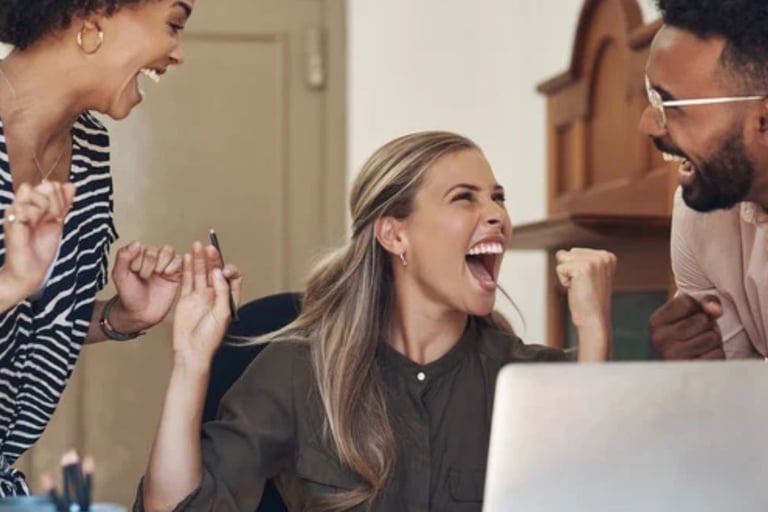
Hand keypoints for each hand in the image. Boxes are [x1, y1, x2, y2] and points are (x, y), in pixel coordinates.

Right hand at [1, 181, 74, 297]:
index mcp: (31, 203)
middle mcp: (21, 203)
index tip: (58, 216)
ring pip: (34, 192)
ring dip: (46, 210)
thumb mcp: (57, 222)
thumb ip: (63, 203)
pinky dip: (35, 217)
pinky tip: (32, 227)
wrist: (31, 271)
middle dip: (57, 203)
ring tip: (42, 224)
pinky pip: (26, 206)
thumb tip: (71, 184)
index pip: (51, 185)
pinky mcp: (11, 220)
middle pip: (46, 186)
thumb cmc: (41, 248)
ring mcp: (14, 210)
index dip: (61, 198)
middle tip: (53, 220)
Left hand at [110, 242, 182, 331]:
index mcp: (139, 256)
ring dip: (163, 264)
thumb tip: (136, 243)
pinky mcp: (176, 274)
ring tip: (158, 275)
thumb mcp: (120, 275)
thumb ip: (123, 257)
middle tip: (145, 277)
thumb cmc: (129, 296)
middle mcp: (153, 259)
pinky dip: (174, 266)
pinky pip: (181, 261)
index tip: (135, 272)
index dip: (140, 261)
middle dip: (151, 265)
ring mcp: (165, 266)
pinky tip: (167, 275)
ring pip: (170, 252)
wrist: (140, 314)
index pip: (145, 248)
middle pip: (159, 249)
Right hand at [172, 242, 242, 367]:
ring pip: (200, 273)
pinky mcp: (186, 299)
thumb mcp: (222, 313)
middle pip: (215, 272)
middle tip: (209, 249)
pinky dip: (187, 268)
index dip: (228, 270)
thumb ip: (222, 291)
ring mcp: (200, 296)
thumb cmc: (210, 338)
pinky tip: (187, 257)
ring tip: (197, 246)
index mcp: (229, 299)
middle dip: (213, 259)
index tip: (222, 270)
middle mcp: (215, 296)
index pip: (232, 278)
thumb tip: (218, 272)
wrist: (192, 351)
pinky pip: (187, 280)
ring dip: (200, 259)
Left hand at [555, 248, 616, 328]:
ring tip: (580, 286)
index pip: (575, 251)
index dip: (574, 269)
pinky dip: (563, 281)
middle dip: (569, 270)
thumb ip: (581, 260)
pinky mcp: (582, 268)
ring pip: (562, 259)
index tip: (587, 282)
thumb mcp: (590, 275)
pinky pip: (559, 269)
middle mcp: (602, 256)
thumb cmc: (589, 300)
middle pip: (567, 253)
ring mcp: (593, 261)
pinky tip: (576, 289)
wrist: (594, 318)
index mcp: (607, 256)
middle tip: (583, 285)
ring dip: (566, 275)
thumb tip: (561, 252)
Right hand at [648, 294, 723, 359]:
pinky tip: (705, 357)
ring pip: (711, 337)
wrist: (687, 365)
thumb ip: (705, 301)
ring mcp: (673, 357)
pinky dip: (717, 354)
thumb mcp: (693, 311)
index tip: (690, 316)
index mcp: (655, 322)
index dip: (697, 307)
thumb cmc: (690, 332)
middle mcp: (659, 340)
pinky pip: (717, 354)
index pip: (688, 302)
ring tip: (702, 345)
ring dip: (713, 340)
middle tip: (698, 333)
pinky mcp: (691, 371)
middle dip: (708, 324)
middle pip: (702, 320)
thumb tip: (715, 309)